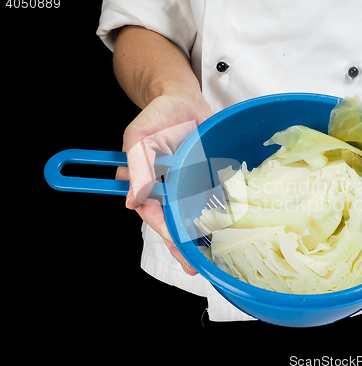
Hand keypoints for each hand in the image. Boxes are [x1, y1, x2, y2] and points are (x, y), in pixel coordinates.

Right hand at [117, 94, 211, 274]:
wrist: (183, 100)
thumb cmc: (157, 117)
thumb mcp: (139, 137)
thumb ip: (135, 165)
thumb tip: (130, 200)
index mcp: (149, 184)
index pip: (153, 213)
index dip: (163, 229)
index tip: (175, 241)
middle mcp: (170, 188)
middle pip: (174, 221)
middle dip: (181, 244)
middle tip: (192, 265)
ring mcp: (189, 184)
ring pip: (193, 215)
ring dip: (199, 236)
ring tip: (208, 258)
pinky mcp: (207, 177)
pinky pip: (212, 197)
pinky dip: (218, 213)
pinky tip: (228, 229)